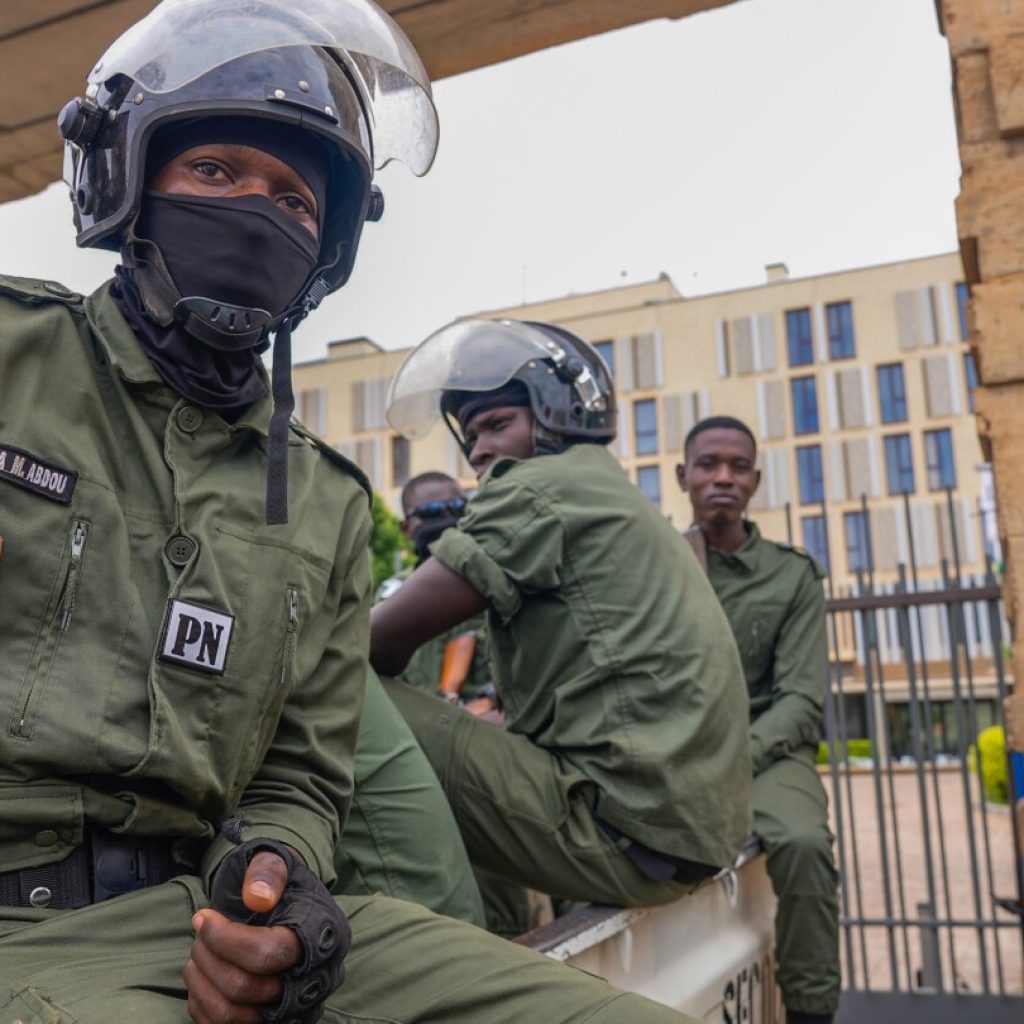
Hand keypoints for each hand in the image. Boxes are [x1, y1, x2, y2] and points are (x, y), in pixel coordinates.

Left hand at [183, 851, 300, 1023]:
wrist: (285, 900)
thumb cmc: (277, 880)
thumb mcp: (275, 861)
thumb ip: (267, 873)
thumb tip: (257, 898)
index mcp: (324, 934)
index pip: (268, 953)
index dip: (226, 939)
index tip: (204, 918)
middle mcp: (315, 979)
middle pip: (246, 988)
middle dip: (209, 957)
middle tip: (199, 930)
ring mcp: (294, 1007)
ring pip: (231, 1015)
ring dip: (201, 983)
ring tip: (197, 954)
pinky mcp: (271, 1022)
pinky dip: (202, 1004)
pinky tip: (204, 973)